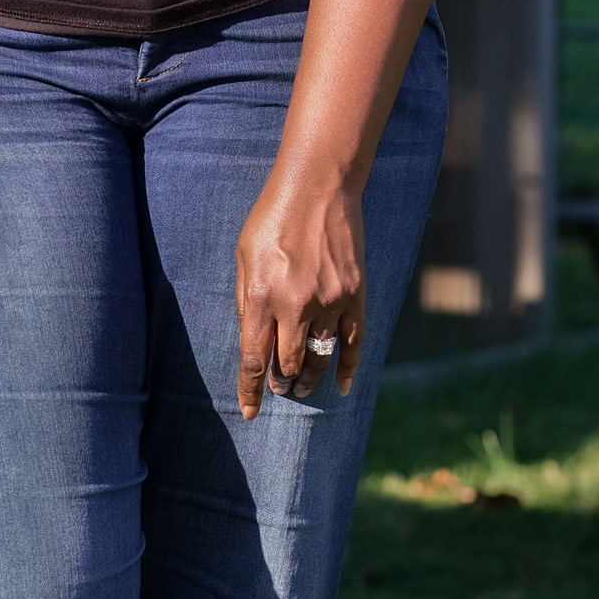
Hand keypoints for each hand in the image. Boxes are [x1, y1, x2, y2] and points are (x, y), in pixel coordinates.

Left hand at [235, 159, 367, 417]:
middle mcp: (294, 305)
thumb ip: (247, 299)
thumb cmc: (272, 218)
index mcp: (260, 296)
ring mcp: (329, 301)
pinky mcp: (355, 294)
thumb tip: (254, 339)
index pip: (254, 358)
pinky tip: (342, 385)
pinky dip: (348, 368)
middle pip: (287, 364)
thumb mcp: (244, 256)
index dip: (251, 390)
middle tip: (282, 390)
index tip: (250, 411)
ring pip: (319, 357)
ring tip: (303, 389)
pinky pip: (353, 342)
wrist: (318, 187)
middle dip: (282, 384)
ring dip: (309, 378)